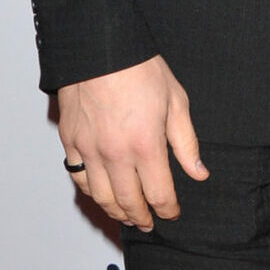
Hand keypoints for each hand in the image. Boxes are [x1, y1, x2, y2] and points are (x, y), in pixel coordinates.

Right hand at [58, 55, 207, 229]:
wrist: (101, 47)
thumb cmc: (139, 68)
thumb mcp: (176, 101)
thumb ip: (186, 142)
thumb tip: (199, 172)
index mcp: (145, 145)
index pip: (159, 194)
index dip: (168, 209)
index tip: (172, 212)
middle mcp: (115, 154)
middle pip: (128, 203)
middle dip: (141, 217)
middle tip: (148, 222)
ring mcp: (89, 150)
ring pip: (101, 197)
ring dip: (116, 211)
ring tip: (127, 214)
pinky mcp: (70, 141)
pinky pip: (79, 177)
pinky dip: (91, 191)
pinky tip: (101, 192)